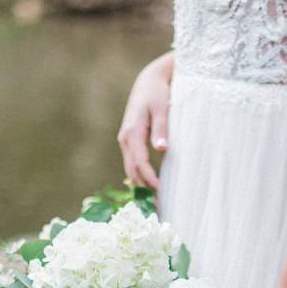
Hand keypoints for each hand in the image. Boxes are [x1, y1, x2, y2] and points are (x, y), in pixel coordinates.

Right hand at [117, 52, 172, 189]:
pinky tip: (150, 187)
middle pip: (132, 171)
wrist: (148, 81)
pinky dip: (140, 177)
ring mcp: (125, 141)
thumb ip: (162, 129)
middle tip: (159, 206)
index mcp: (131, 132)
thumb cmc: (157, 93)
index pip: (140, 163)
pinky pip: (133, 164)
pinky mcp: (130, 142)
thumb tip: (162, 149)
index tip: (161, 191)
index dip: (149, 179)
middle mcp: (125, 139)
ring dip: (141, 186)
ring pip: (131, 170)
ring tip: (156, 202)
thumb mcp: (162, 108)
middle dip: (144, 190)